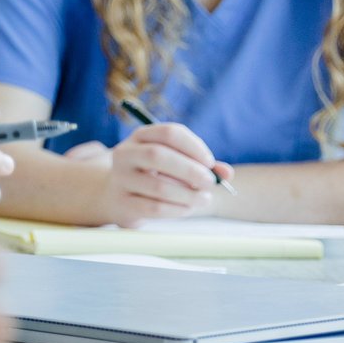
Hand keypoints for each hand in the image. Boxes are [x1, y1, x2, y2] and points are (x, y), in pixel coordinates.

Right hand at [86, 123, 233, 225]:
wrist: (117, 196)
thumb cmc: (154, 176)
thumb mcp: (174, 163)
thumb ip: (201, 165)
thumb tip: (226, 174)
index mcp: (141, 136)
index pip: (168, 133)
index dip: (193, 147)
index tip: (210, 162)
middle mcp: (125, 153)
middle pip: (158, 155)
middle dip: (190, 170)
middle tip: (210, 183)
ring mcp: (121, 178)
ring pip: (158, 185)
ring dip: (188, 195)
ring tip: (204, 199)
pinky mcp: (123, 203)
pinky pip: (154, 208)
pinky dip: (178, 210)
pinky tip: (188, 209)